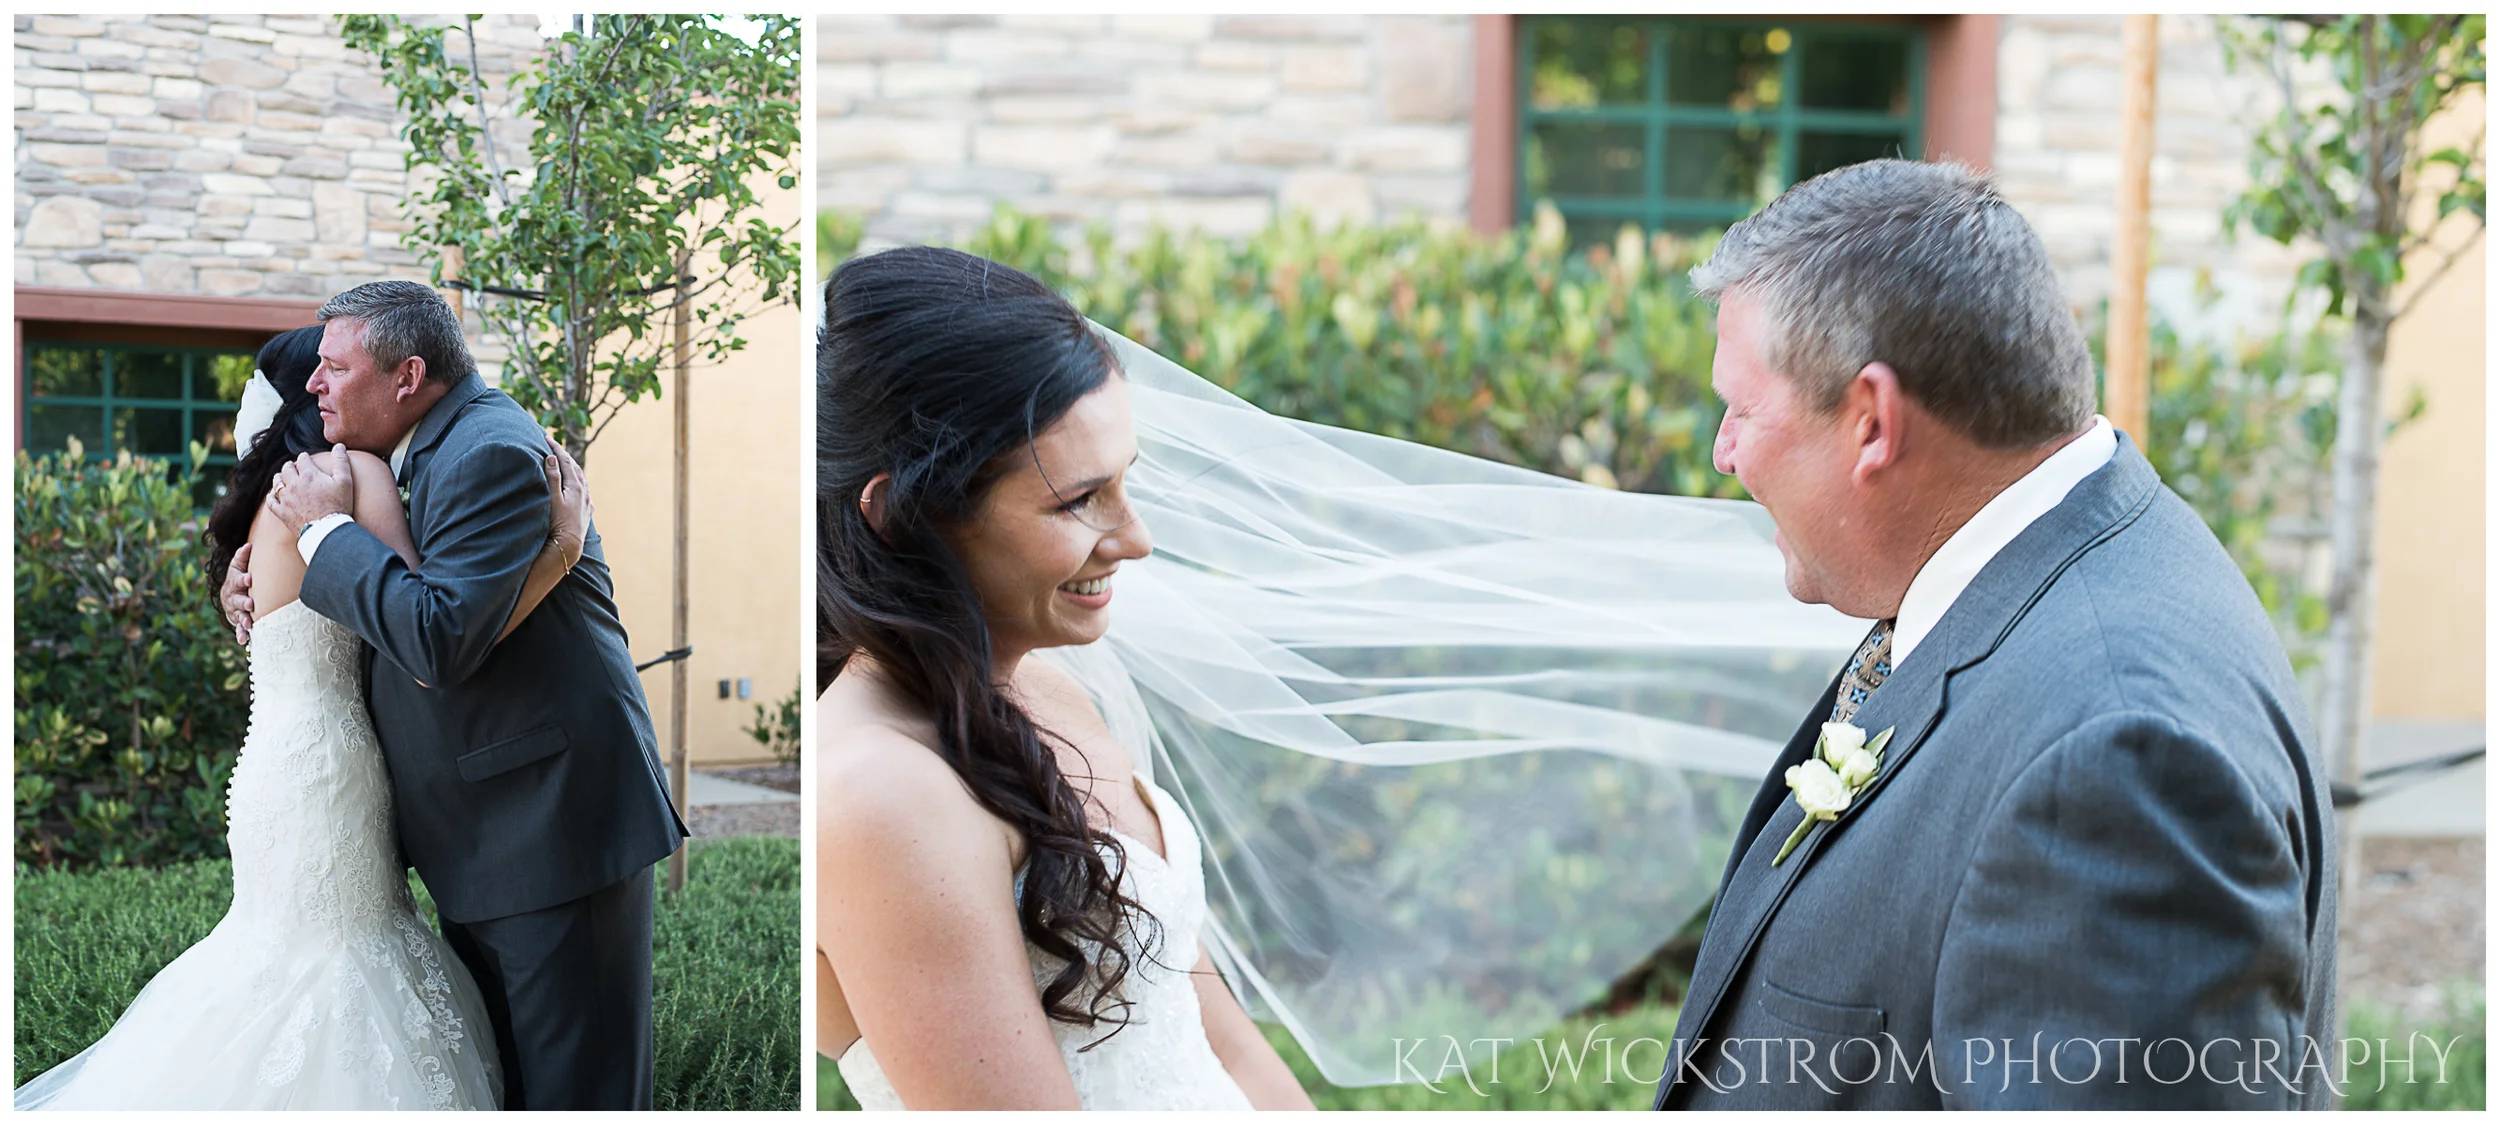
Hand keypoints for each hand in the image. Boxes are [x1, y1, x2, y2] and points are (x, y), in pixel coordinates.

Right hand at [222, 542, 254, 644]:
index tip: (249, 578)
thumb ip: (243, 557)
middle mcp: (232, 598)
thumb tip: (249, 545)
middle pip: (237, 600)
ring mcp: (234, 610)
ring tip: (249, 624)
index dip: (243, 579)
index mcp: (234, 583)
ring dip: (243, 620)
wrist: (230, 593)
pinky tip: (244, 641)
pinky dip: (241, 635)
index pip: (237, 580)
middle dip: (243, 602)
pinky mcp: (238, 621)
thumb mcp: (239, 566)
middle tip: (250, 604)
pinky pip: (239, 629)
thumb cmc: (239, 577)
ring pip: (238, 616)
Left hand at [270, 444, 355, 527]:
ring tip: (284, 478)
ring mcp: (286, 498)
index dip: (305, 457)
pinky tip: (275, 495)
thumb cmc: (339, 506)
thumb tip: (339, 445)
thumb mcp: (345, 482)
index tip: (307, 459)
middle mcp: (294, 484)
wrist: (328, 530)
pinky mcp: (281, 512)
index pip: (303, 459)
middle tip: (295, 468)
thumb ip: (341, 462)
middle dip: (291, 466)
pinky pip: (271, 501)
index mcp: (309, 475)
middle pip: (287, 468)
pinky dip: (272, 496)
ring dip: (280, 478)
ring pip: (277, 482)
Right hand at [544, 442, 590, 569]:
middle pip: (575, 468)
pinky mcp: (587, 512)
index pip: (565, 461)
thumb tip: (552, 458)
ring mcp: (586, 502)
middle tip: (553, 446)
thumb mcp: (552, 498)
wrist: (568, 546)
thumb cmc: (557, 523)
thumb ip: (553, 478)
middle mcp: (584, 492)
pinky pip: (584, 492)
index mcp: (575, 486)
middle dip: (563, 456)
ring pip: (581, 479)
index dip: (556, 448)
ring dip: (572, 468)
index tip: (546, 438)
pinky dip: (578, 483)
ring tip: (565, 462)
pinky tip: (578, 486)